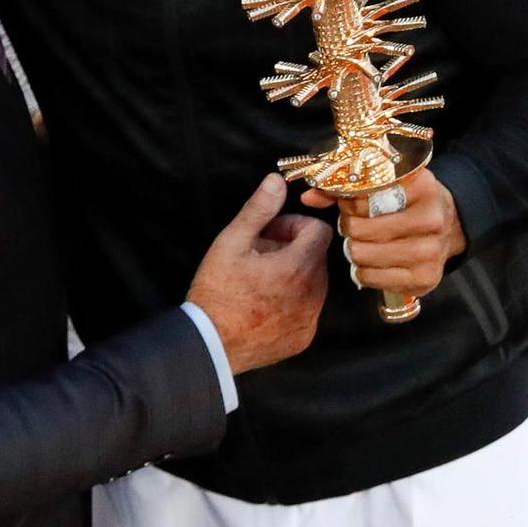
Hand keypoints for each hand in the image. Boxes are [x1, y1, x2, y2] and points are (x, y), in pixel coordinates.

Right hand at [188, 173, 330, 373]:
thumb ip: (258, 210)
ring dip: (293, 275)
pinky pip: (308, 310)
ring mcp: (310, 320)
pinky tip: (263, 305)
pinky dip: (292, 302)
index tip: (270, 234)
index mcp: (297, 267)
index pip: (319, 231)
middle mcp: (312, 296)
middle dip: (292, 250)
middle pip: (317, 257)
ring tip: (259, 281)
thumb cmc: (216, 293)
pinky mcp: (303, 338)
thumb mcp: (231, 243)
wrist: (209, 344)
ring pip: (314, 284)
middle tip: (259, 256)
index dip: (294, 226)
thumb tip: (276, 182)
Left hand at [302, 168, 465, 298]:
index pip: (365, 194)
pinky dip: (363, 270)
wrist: (450, 228)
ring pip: (363, 254)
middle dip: (350, 226)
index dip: (350, 201)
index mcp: (423, 187)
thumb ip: (345, 189)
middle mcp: (432, 219)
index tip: (352, 203)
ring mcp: (431, 252)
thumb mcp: (386, 185)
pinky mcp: (425, 278)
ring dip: (354, 249)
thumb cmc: (409, 203)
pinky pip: (371, 277)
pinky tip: (372, 261)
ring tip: (363, 242)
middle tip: (355, 225)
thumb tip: (308, 197)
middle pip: (361, 228)